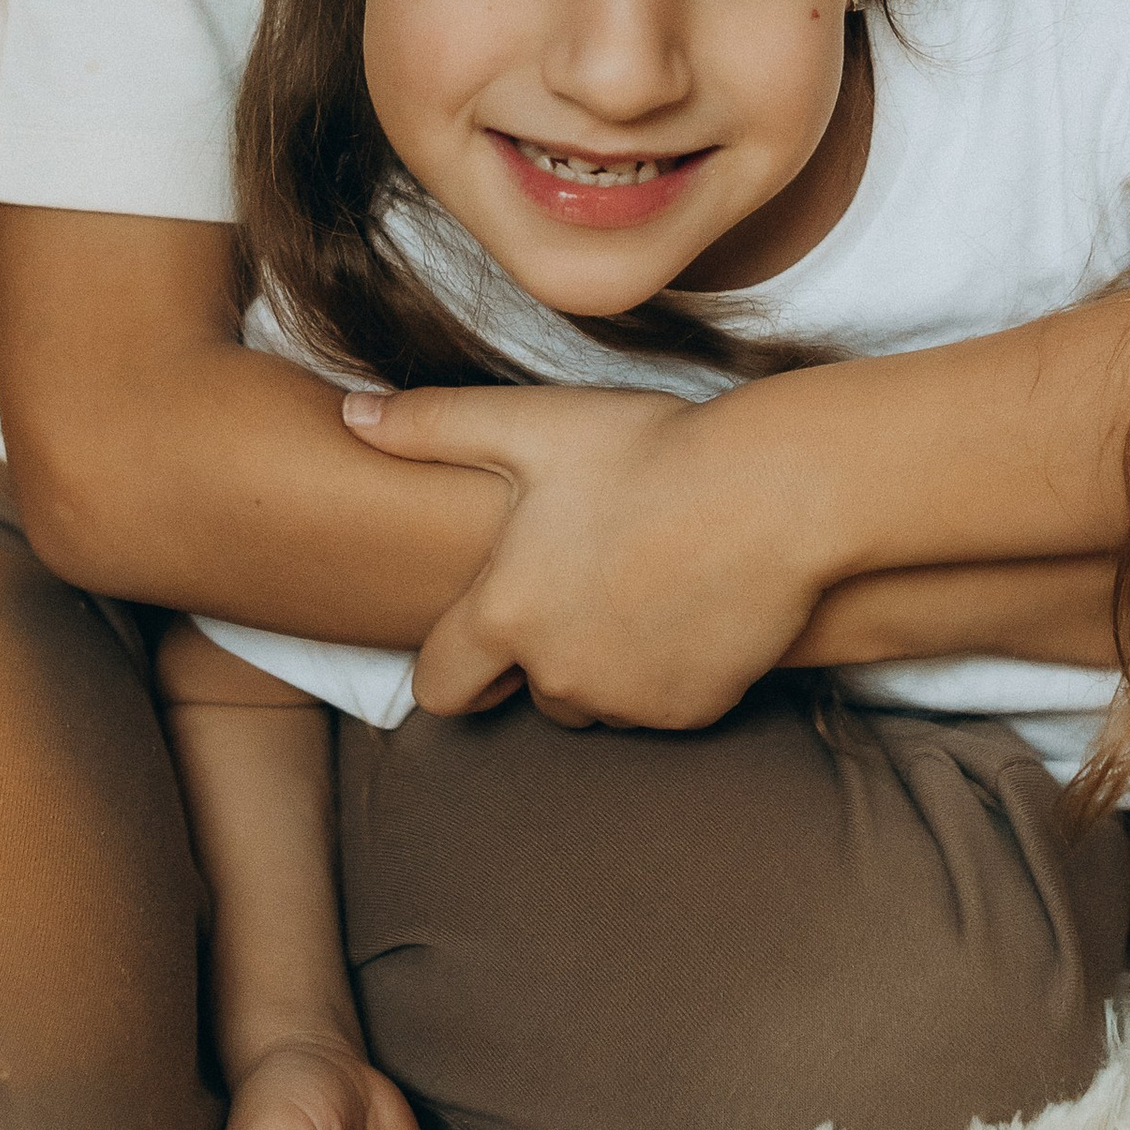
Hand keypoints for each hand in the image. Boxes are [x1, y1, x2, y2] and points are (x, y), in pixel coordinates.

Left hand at [344, 380, 817, 728]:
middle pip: (528, 688)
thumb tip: (350, 417)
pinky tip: (692, 604)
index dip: (456, 659)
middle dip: (544, 650)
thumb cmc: (652, 451)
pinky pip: (661, 704)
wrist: (779, 494)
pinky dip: (667, 671)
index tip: (488, 621)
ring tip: (644, 580)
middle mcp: (559, 674)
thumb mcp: (534, 424)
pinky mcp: (692, 712)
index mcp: (507, 615)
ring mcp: (630, 701)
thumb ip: (432, 425)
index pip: (441, 686)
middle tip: (588, 574)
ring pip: (596, 699)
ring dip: (605, 662)